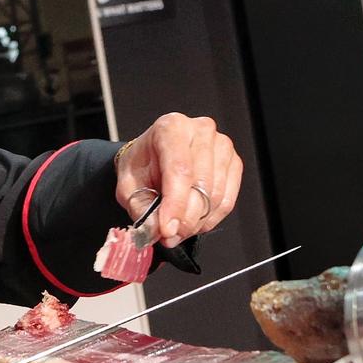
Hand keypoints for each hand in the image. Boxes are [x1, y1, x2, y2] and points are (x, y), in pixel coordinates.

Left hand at [115, 113, 243, 244]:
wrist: (153, 157)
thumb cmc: (143, 166)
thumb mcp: (129, 186)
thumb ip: (142, 207)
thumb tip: (158, 229)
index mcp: (171, 128)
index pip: (179, 169)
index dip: (175, 204)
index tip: (167, 229)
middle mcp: (200, 131)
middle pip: (201, 185)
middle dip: (184, 218)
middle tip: (169, 235)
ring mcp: (221, 146)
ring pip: (215, 196)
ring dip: (196, 221)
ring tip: (178, 228)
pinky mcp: (233, 163)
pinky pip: (227, 201)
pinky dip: (210, 219)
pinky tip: (194, 221)